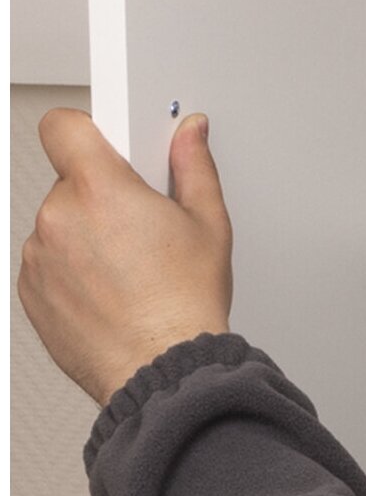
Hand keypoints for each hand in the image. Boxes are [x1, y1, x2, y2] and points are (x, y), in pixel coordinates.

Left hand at [19, 109, 233, 406]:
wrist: (161, 369)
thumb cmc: (183, 304)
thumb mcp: (207, 221)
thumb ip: (193, 165)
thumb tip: (190, 134)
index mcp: (101, 188)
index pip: (63, 126)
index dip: (84, 128)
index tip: (105, 141)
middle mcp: (59, 218)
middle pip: (69, 180)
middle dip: (100, 192)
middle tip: (139, 223)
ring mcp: (38, 258)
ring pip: (58, 223)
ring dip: (83, 233)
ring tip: (127, 265)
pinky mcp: (28, 294)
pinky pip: (47, 262)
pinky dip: (70, 269)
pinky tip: (108, 288)